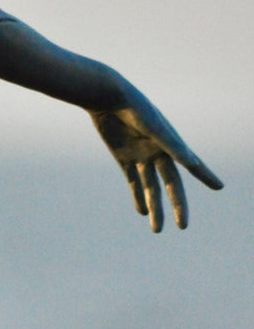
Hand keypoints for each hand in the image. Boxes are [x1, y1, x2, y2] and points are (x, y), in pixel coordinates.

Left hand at [91, 95, 221, 231]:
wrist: (108, 98)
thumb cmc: (134, 108)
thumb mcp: (154, 127)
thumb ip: (171, 145)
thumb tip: (192, 162)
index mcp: (171, 144)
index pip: (193, 165)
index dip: (206, 176)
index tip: (219, 187)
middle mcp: (159, 152)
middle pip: (171, 185)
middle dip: (177, 205)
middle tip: (183, 226)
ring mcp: (141, 156)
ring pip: (150, 188)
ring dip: (154, 208)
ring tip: (157, 230)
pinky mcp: (124, 157)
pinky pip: (132, 181)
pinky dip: (137, 197)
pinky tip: (142, 212)